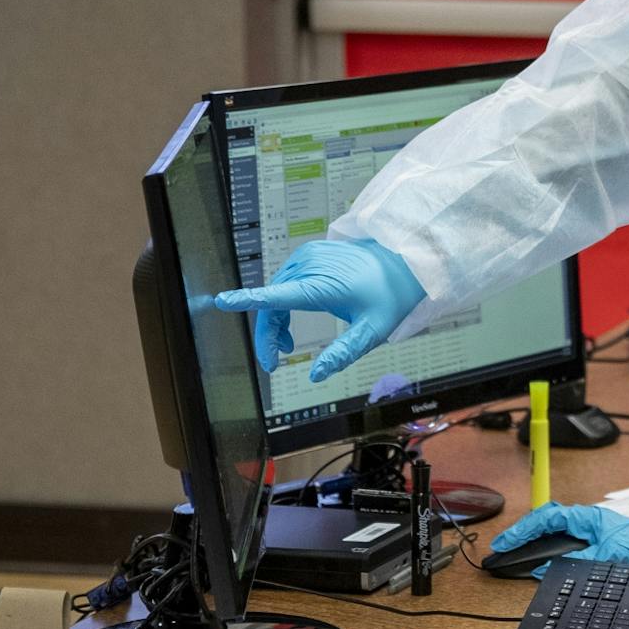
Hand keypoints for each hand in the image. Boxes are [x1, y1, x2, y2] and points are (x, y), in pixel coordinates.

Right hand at [214, 238, 426, 381]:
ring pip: (275, 293)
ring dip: (275, 322)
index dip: (247, 300)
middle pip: (271, 303)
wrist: (405, 262)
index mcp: (321, 285)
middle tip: (272, 363)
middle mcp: (309, 267)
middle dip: (267, 335)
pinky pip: (285, 282)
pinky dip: (283, 305)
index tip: (224, 301)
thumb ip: (343, 353)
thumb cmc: (391, 295)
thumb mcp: (372, 331)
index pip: (277, 295)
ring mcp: (308, 257)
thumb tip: (316, 373)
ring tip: (287, 347)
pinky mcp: (310, 255)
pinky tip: (291, 324)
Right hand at [492, 503, 628, 570]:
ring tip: (513, 553)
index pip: (546, 518)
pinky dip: (547, 550)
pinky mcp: (592, 544)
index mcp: (585, 517)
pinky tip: (539, 562)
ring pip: (552, 532)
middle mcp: (584, 522)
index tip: (505, 542)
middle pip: (544, 522)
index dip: (522, 529)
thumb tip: (545, 568)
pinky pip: (563, 543)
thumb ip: (575, 562)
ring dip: (533, 541)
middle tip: (502, 548)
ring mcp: (587, 532)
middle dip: (521, 533)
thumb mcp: (606, 556)